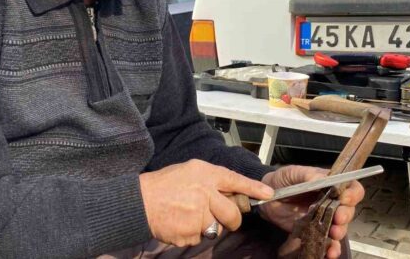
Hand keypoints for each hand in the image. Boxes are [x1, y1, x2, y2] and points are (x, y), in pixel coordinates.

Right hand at [139, 159, 273, 246]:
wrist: (140, 202)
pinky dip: (192, 234)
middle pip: (233, 214)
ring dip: (207, 226)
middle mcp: (205, 194)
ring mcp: (198, 216)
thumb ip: (212, 179)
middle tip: (225, 219)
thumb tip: (231, 192)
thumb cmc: (165, 184)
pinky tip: (180, 223)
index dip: (254, 189)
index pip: (236, 181)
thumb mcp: (191, 170)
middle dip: (232, 220)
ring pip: (216, 228)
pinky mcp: (190, 233)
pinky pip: (199, 238)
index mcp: (206, 176)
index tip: (269, 194)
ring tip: (189, 216)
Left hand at [259, 166, 364, 258]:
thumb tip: (324, 179)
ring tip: (333, 234)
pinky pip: (327, 242)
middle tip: (338, 218)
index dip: (352, 194)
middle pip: (348, 209)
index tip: (345, 198)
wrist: (266, 198)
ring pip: (340, 227)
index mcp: (329, 184)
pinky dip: (331, 248)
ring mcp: (323, 218)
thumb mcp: (293, 173)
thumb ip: (308, 175)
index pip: (350, 188)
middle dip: (345, 215)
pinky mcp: (314, 231)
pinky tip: (329, 252)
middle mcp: (331, 202)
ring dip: (339, 232)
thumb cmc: (282, 181)